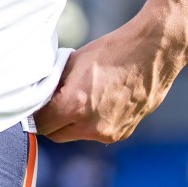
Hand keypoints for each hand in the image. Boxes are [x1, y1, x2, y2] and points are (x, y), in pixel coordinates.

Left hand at [33, 0, 187, 143]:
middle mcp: (91, 126)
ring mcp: (109, 132)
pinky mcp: (123, 132)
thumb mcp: (71, 63)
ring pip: (77, 135)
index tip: (34, 106)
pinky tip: (99, 102)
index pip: (40, 124)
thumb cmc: (111, 52)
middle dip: (51, 122)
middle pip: (56, 134)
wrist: (154, 52)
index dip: (34, 115)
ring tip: (80, 99)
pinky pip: (98, 133)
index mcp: (74, 106)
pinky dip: (93, 123)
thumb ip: (53, 85)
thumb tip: (38, 96)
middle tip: (52, 104)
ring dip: (72, 123)